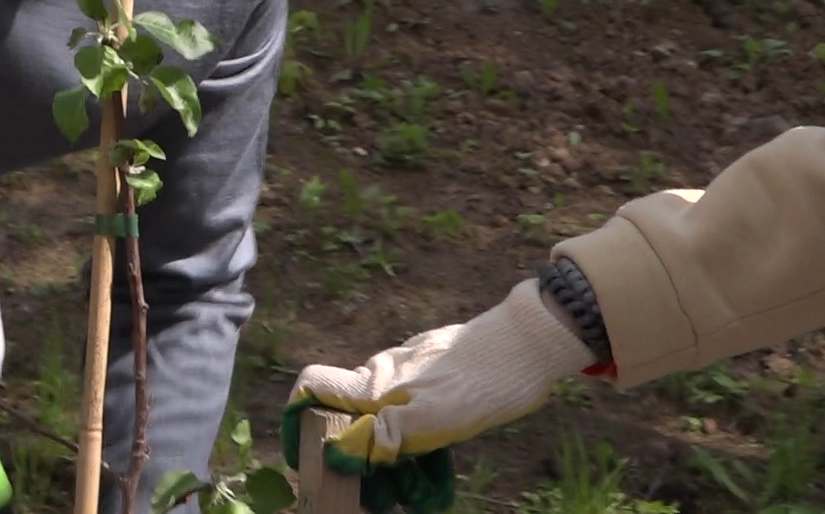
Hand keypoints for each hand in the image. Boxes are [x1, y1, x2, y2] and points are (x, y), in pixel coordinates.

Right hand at [288, 280, 599, 469]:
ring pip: (378, 402)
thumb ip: (388, 432)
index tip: (305, 450)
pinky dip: (407, 423)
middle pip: (344, 403)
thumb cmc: (481, 382)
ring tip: (411, 472)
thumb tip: (346, 450)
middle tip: (373, 482)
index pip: (312, 385)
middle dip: (347, 442)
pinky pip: (404, 396)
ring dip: (382, 438)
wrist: (527, 342)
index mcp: (375, 383)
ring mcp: (407, 363)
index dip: (297, 415)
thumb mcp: (435, 419)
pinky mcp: (431, 362)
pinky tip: (436, 441)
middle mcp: (383, 369)